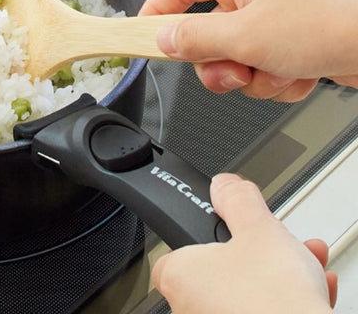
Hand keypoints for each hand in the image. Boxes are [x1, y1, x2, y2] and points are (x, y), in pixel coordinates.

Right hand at [139, 0, 357, 100]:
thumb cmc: (321, 24)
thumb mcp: (245, 36)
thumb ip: (196, 39)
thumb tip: (163, 39)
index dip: (157, 8)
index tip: (142, 33)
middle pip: (205, 34)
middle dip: (218, 63)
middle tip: (234, 71)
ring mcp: (270, 20)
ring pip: (232, 59)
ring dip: (250, 77)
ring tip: (276, 72)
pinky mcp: (288, 44)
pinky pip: (259, 69)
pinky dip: (274, 80)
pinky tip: (296, 75)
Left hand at [151, 173, 337, 313]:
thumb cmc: (273, 301)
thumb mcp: (258, 229)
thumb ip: (236, 201)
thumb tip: (224, 185)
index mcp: (181, 277)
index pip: (174, 252)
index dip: (198, 236)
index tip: (220, 229)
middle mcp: (191, 307)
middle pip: (219, 267)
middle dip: (254, 249)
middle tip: (275, 242)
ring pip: (245, 290)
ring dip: (276, 270)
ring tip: (303, 259)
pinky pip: (262, 310)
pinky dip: (283, 298)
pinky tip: (312, 285)